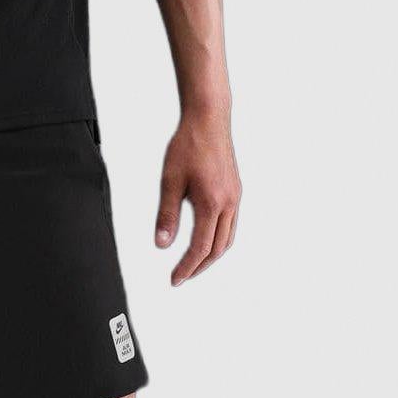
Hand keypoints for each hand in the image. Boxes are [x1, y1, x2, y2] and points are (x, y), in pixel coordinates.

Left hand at [155, 110, 241, 282]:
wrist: (208, 119)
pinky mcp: (236, 190)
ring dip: (212, 255)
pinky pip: (232, 224)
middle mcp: (229, 204)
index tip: (175, 279)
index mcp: (212, 204)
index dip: (187, 267)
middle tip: (183, 276)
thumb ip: (166, 215)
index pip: (200, 248)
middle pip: (218, 249)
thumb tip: (162, 244)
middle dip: (200, 266)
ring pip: (228, 238)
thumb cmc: (188, 145)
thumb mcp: (169, 181)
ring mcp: (235, 197)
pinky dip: (220, 239)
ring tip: (194, 263)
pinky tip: (207, 238)